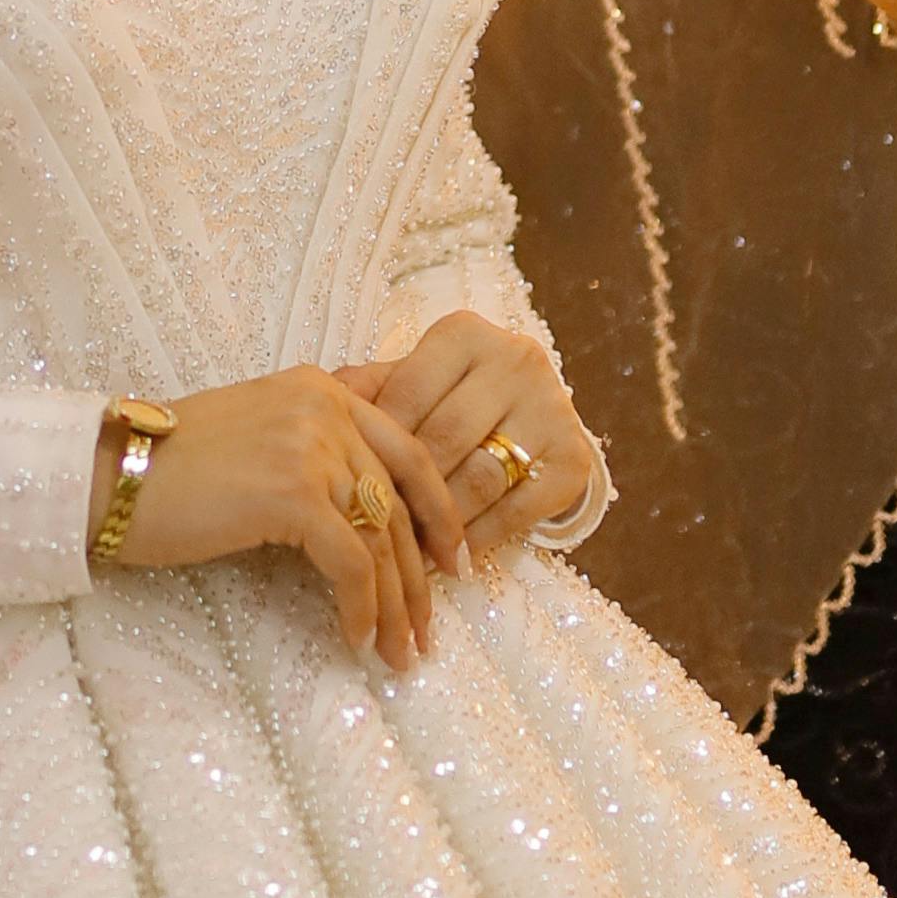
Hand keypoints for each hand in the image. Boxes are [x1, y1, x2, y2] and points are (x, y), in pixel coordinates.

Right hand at [92, 368, 464, 671]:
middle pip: (400, 502)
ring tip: (398, 654)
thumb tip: (364, 515)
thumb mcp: (257, 435)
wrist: (108, 474)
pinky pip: (350, 564)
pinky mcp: (292, 494)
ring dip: (395, 606)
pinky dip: (360, 608)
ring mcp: (311, 447)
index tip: (452, 563)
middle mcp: (326, 409)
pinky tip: (355, 639)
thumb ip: (312, 451)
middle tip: (426, 632)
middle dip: (419, 577)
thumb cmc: (171, 467)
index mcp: (321, 390)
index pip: (408, 451)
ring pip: (380, 539)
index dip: (439, 512)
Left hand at [332, 309, 597, 567]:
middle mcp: (515, 360)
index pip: (405, 393)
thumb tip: (323, 398)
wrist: (532, 420)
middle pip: (443, 438)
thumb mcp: (413, 383)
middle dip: (404, 492)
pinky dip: (480, 540)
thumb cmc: (453, 400)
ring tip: (403, 557)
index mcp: (464, 335)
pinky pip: (517, 511)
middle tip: (368, 532)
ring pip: (478, 478)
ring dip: (438, 524)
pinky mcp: (573, 459)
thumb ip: (371, 390)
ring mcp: (551, 407)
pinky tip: (452, 561)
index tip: (344, 485)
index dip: (373, 445)